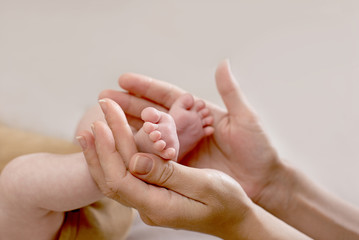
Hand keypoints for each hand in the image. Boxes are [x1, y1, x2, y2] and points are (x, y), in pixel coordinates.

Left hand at [78, 98, 252, 238]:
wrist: (235, 218)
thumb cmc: (227, 201)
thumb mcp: (204, 184)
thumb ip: (169, 174)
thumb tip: (135, 160)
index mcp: (160, 206)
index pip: (122, 177)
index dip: (110, 149)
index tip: (104, 121)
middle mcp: (148, 207)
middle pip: (113, 177)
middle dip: (101, 144)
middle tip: (97, 113)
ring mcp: (148, 202)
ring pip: (115, 178)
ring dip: (101, 153)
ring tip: (90, 129)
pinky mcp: (152, 195)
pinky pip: (126, 177)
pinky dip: (114, 158)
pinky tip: (108, 144)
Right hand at [99, 60, 282, 201]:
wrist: (264, 183)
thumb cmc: (259, 150)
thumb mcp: (245, 118)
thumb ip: (230, 93)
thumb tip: (223, 63)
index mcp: (199, 114)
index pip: (167, 96)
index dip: (146, 88)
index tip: (123, 79)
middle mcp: (186, 130)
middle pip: (152, 113)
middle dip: (128, 105)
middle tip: (104, 98)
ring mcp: (181, 149)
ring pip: (149, 135)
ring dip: (127, 127)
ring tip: (105, 119)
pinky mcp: (180, 169)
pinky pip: (155, 159)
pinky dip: (138, 153)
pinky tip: (120, 148)